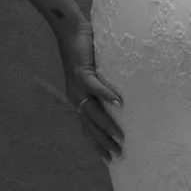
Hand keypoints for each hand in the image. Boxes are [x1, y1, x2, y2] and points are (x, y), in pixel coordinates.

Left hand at [58, 20, 123, 163]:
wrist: (70, 32)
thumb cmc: (85, 51)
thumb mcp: (94, 74)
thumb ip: (102, 87)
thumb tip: (120, 99)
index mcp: (78, 99)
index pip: (86, 128)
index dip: (96, 143)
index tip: (107, 158)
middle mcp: (76, 97)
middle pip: (90, 126)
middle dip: (103, 142)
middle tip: (117, 155)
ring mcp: (77, 87)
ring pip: (93, 112)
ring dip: (107, 126)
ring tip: (120, 137)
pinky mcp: (82, 73)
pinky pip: (95, 88)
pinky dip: (107, 96)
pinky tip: (119, 104)